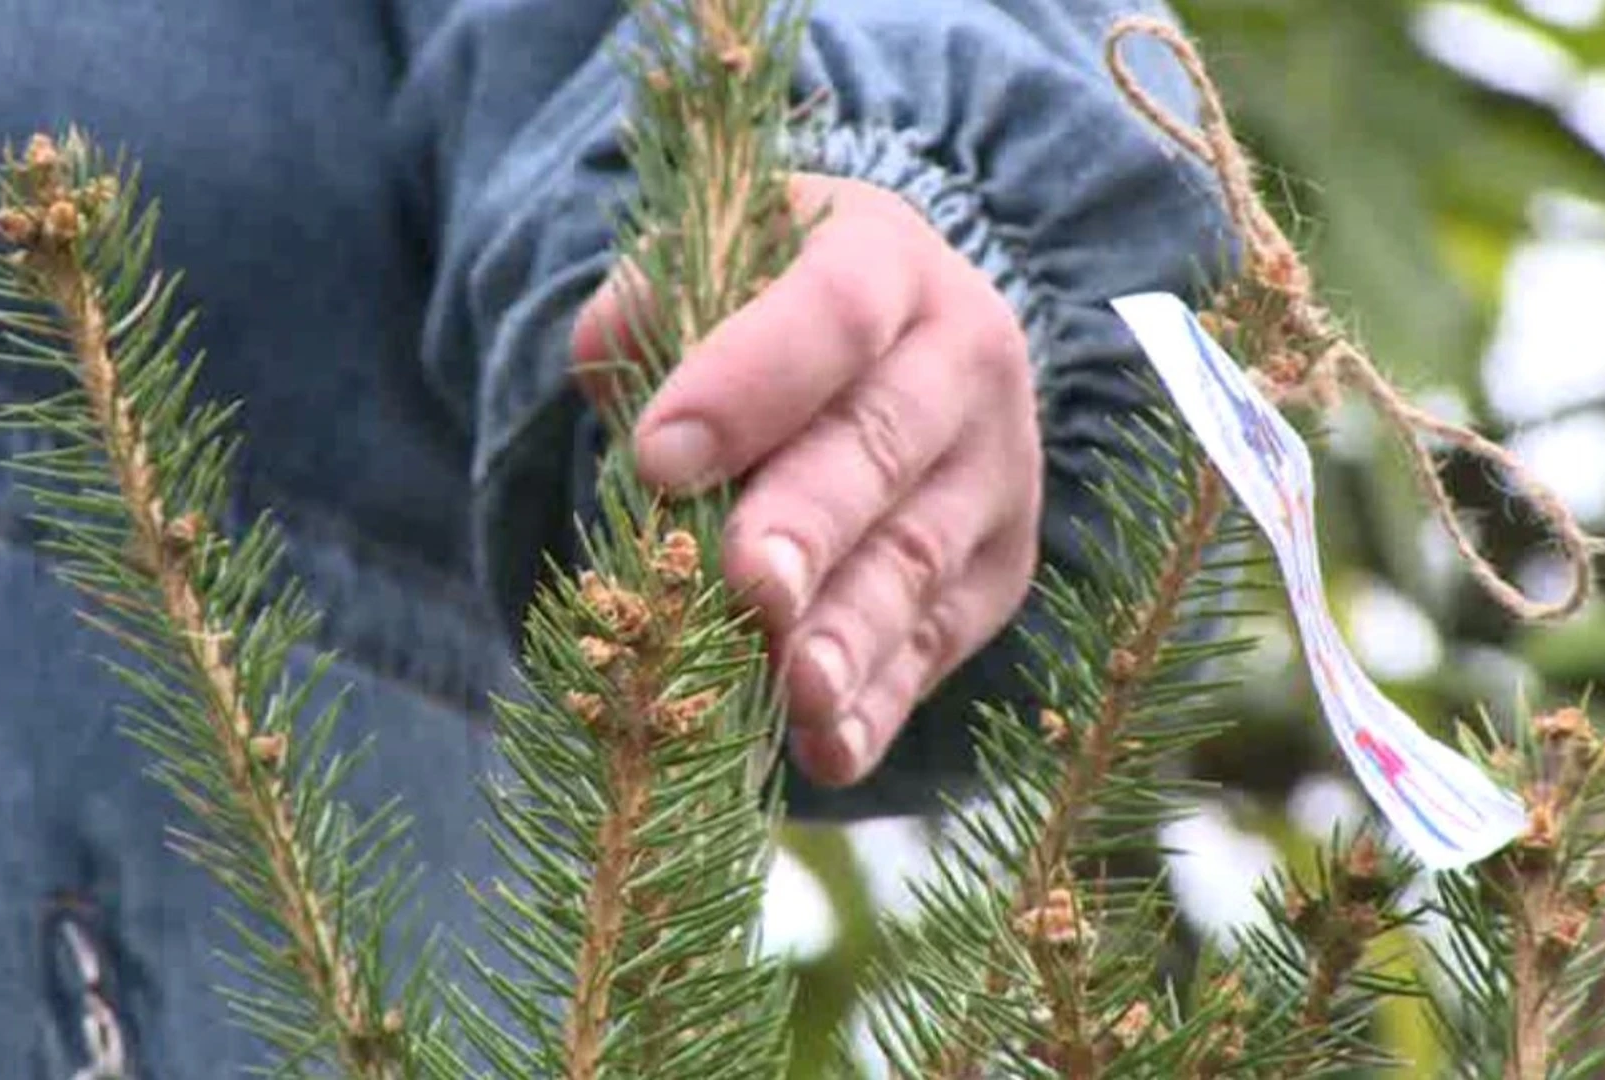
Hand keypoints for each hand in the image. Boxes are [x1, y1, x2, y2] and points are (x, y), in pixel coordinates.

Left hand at [569, 173, 1041, 786]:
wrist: (891, 337)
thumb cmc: (765, 301)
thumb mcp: (709, 264)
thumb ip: (647, 307)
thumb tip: (606, 362)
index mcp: (884, 261)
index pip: (829, 315)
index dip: (747, 384)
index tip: (657, 457)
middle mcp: (965, 358)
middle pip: (883, 446)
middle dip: (811, 523)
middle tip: (748, 586)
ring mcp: (994, 471)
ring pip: (916, 558)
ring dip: (851, 633)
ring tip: (792, 688)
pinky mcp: (998, 568)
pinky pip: (935, 643)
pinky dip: (878, 704)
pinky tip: (825, 750)